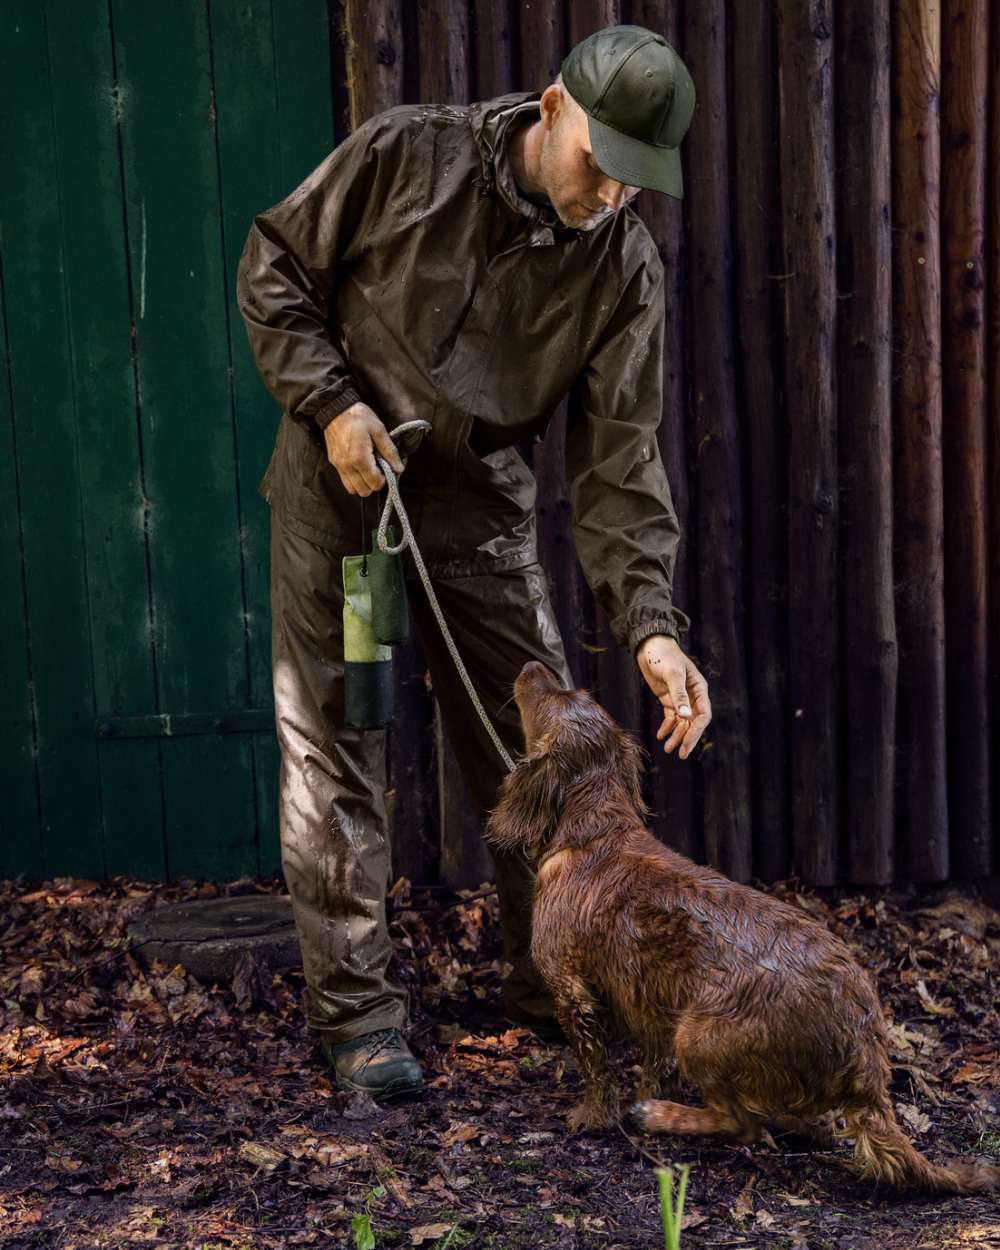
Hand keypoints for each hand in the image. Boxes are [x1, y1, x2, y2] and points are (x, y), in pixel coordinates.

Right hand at [322, 401, 404, 495]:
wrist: (335, 408)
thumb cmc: (358, 417)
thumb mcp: (379, 430)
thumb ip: (390, 451)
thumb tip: (399, 468)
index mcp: (360, 458)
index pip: (375, 483)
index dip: (385, 479)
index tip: (387, 468)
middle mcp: (347, 466)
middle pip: (364, 491)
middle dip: (374, 483)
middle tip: (379, 469)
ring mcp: (339, 466)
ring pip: (353, 490)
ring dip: (363, 484)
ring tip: (369, 469)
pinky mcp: (334, 463)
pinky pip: (345, 481)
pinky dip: (354, 480)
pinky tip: (360, 466)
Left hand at [636, 634, 710, 759]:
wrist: (650, 645)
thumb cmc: (664, 656)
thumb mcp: (672, 675)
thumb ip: (679, 695)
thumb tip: (685, 717)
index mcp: (699, 689)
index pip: (703, 715)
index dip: (696, 731)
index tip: (686, 743)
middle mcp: (692, 696)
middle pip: (694, 723)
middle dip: (688, 738)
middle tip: (681, 754)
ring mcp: (680, 698)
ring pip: (682, 722)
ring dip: (676, 735)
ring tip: (667, 749)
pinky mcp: (668, 698)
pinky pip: (670, 717)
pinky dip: (666, 727)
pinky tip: (660, 735)